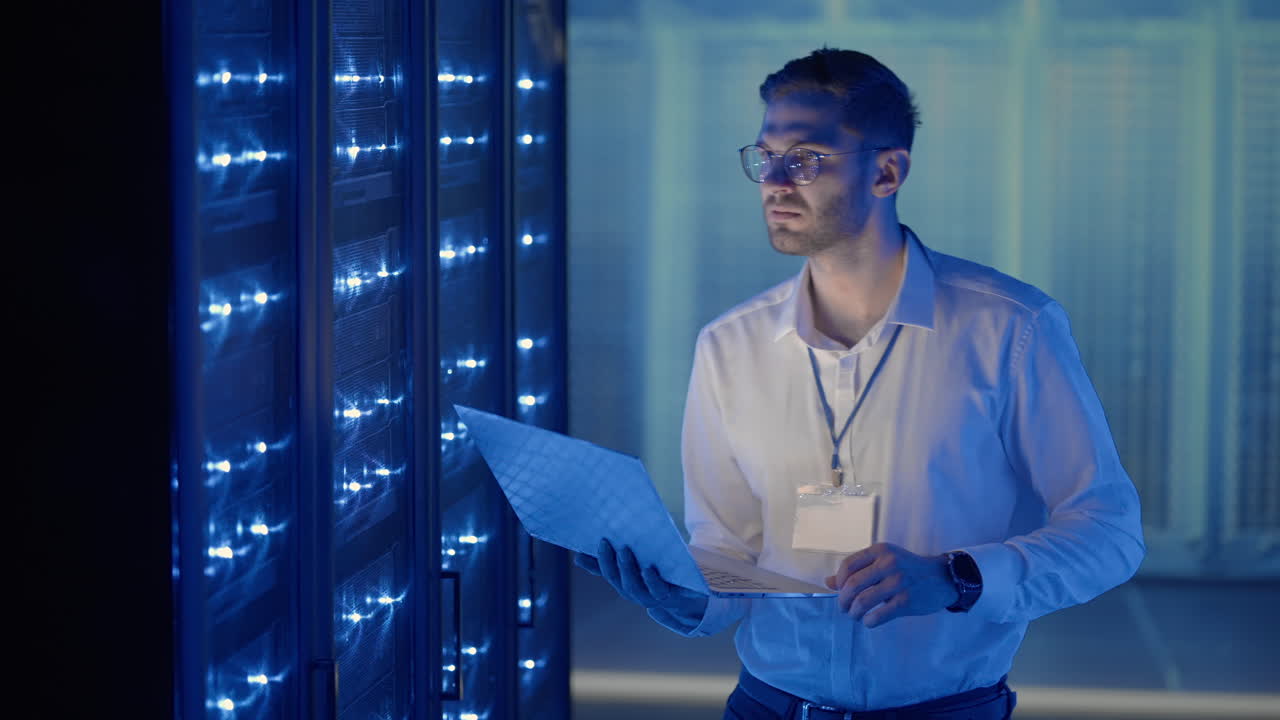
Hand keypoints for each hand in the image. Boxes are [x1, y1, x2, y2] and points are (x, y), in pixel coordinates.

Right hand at [575, 539, 708, 618]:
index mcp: (627, 584)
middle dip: (610, 563)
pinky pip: (659, 591)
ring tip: (625, 550)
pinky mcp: (672, 597)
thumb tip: (578, 557)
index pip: (607, 573)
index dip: (597, 561)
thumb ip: (610, 563)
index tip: (591, 543)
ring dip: (627, 570)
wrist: (692, 592)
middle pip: (619, 581)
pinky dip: (652, 581)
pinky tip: (648, 568)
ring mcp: (654, 598)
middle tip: (606, 542)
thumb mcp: (636, 564)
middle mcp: (637, 593)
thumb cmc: (660, 574)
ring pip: (635, 589)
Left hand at [823, 542, 958, 628]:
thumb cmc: (908, 569)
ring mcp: (898, 582)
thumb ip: (858, 570)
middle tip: (844, 608)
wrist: (942, 578)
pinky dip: (868, 621)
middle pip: (852, 585)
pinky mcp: (906, 601)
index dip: (838, 581)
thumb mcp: (884, 561)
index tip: (839, 591)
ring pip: (863, 601)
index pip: (848, 565)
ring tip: (855, 616)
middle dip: (843, 600)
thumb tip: (828, 582)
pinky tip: (869, 621)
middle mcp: (888, 563)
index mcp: (880, 550)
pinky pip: (878, 615)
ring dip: (853, 613)